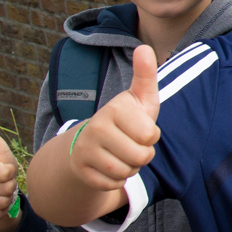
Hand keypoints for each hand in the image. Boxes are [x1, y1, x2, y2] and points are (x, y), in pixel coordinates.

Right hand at [0, 108, 19, 231]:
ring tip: (0, 192)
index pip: (7, 174)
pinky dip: (1, 210)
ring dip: (7, 198)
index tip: (5, 170)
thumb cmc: (0, 167)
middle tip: (3, 183)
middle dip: (11, 186)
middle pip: (7, 188)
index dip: (12, 172)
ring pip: (3, 202)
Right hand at [68, 45, 160, 191]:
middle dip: (143, 154)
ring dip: (130, 168)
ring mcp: (84, 151)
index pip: (151, 135)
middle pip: (141, 156)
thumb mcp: (140, 97)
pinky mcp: (81, 172)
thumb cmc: (126, 118)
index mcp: (114, 109)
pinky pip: (113, 185)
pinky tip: (109, 166)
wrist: (90, 142)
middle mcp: (95, 128)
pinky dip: (116, 180)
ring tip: (121, 153)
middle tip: (131, 143)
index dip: (151, 135)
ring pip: (127, 172)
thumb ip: (145, 74)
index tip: (139, 127)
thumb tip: (144, 47)